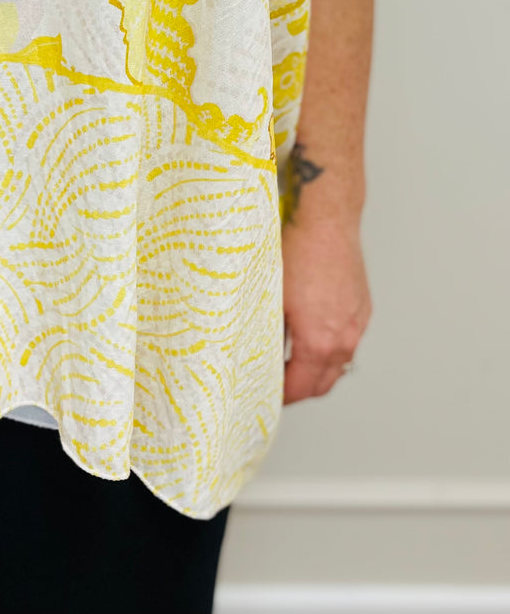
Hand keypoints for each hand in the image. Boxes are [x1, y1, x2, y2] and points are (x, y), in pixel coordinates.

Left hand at [281, 214, 370, 403]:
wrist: (328, 219)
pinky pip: (348, 340)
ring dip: (317, 369)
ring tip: (291, 361)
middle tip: (276, 385)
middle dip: (300, 390)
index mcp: (318, 341)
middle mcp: (343, 337)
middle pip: (323, 383)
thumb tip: (253, 348)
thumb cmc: (298, 250)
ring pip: (339, 363)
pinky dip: (331, 347)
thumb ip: (265, 329)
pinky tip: (311, 332)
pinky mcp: (361, 307)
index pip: (300, 388)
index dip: (281, 397)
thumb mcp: (270, 295)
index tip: (265, 395)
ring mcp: (356, 323)